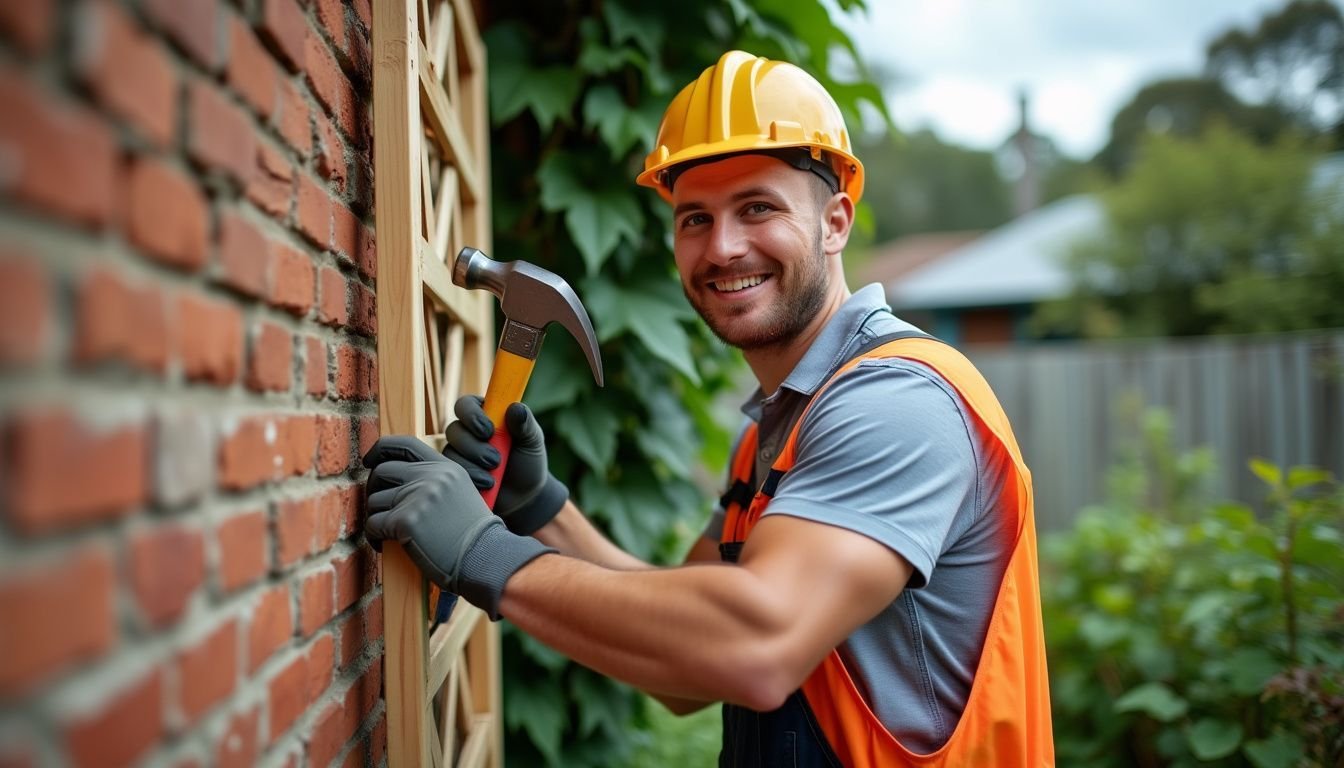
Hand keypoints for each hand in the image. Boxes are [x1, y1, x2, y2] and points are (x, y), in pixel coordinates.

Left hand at [362, 435, 553, 619]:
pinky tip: (385, 545)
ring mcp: (418, 496)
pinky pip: (373, 524)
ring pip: (374, 501)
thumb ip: (432, 480)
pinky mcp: (406, 520)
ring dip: (377, 518)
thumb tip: (391, 476)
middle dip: (374, 491)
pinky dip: (374, 537)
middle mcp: (431, 476)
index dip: (380, 450)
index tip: (369, 461)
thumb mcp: (459, 493)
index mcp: (444, 467)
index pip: (404, 444)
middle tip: (381, 510)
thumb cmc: (471, 535)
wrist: (484, 557)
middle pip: (381, 472)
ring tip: (390, 534)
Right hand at [442, 397, 567, 534]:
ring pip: (450, 452)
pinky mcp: (456, 473)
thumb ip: (525, 423)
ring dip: (473, 465)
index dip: (471, 415)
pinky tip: (487, 485)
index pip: (465, 405)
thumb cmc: (528, 462)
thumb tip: (515, 408)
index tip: (488, 430)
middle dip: (474, 447)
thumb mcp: (533, 441)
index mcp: (484, 415)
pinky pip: (450, 472)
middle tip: (496, 459)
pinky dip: (470, 478)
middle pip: (454, 430)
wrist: (525, 496)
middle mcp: (467, 431)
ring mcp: (459, 453)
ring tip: (494, 477)